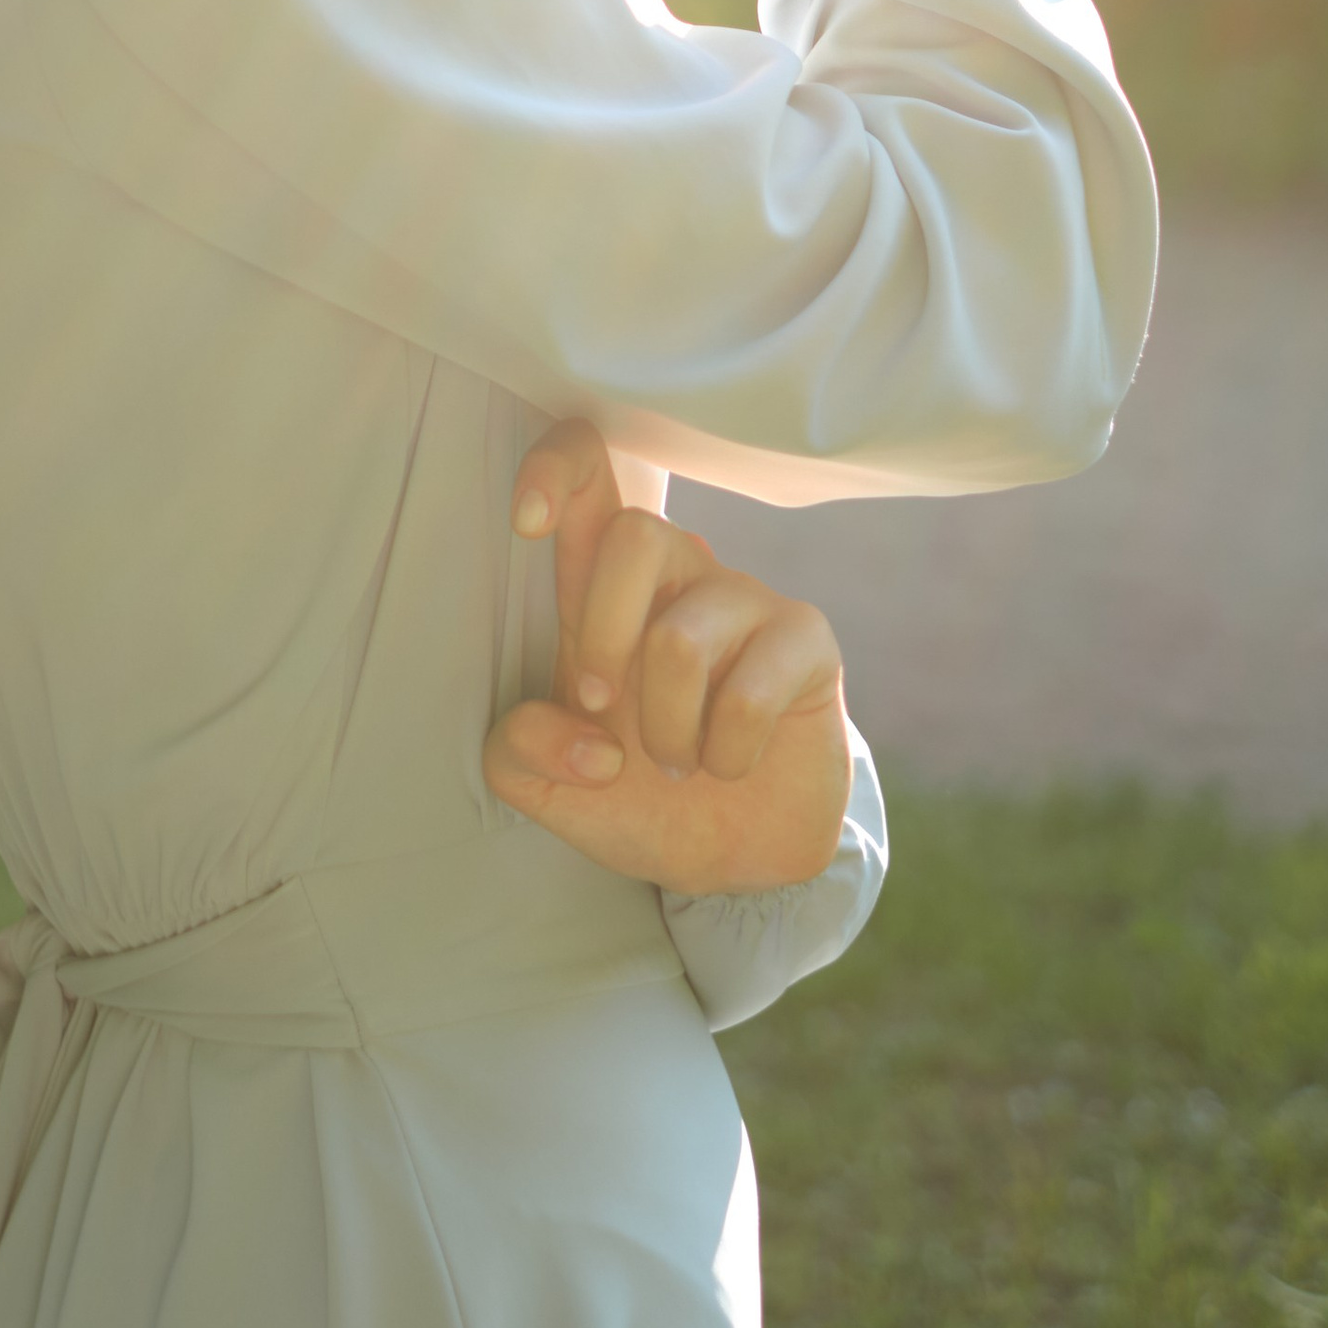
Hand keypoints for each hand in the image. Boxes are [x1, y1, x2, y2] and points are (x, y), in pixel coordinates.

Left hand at [482, 420, 851, 896]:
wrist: (731, 858)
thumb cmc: (635, 794)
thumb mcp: (548, 784)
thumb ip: (522, 751)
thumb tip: (589, 737)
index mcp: (605, 583)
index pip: (589, 472)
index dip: (555, 469)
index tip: (525, 521)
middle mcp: (678, 572)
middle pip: (635, 533)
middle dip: (602, 636)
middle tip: (601, 705)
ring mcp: (745, 598)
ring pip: (680, 639)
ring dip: (666, 729)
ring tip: (676, 764)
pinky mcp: (804, 638)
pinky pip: (749, 693)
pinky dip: (724, 754)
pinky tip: (728, 764)